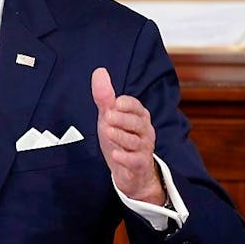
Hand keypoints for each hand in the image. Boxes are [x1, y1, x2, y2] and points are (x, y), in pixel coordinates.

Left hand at [90, 68, 163, 204]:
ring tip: (107, 132)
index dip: (126, 104)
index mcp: (139, 117)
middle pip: (137, 123)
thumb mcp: (109, 117)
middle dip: (123, 119)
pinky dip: (125, 158)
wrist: (129, 172)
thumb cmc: (119, 139)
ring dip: (121, 137)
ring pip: (135, 142)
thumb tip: (99, 71)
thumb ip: (104, 97)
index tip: (115, 103)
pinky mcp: (139, 166)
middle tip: (108, 117)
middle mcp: (145, 131)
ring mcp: (144, 149)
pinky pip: (135, 161)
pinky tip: (115, 154)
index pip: (136, 107)